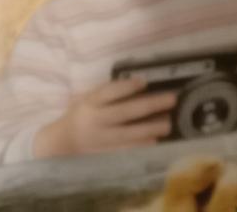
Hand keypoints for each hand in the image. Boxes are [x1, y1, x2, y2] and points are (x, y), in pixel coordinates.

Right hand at [33, 77, 175, 157]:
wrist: (64, 144)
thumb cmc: (81, 115)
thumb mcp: (88, 99)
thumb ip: (107, 94)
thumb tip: (139, 87)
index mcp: (90, 103)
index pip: (109, 92)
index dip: (127, 87)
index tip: (144, 81)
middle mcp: (97, 120)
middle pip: (126, 112)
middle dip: (150, 105)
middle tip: (171, 99)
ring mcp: (102, 139)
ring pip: (130, 133)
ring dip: (152, 127)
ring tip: (169, 122)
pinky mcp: (107, 154)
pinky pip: (128, 150)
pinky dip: (143, 145)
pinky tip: (156, 140)